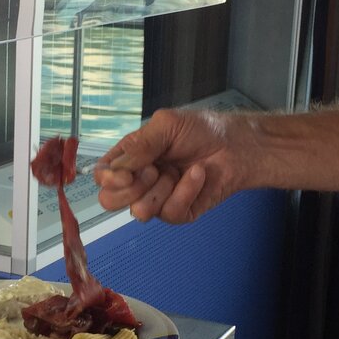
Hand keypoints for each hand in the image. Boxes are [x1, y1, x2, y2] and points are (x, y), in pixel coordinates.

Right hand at [94, 108, 245, 222]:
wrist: (236, 145)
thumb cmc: (202, 130)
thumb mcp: (166, 125)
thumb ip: (139, 145)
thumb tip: (117, 168)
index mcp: (129, 158)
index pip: (102, 176)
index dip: (109, 179)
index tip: (127, 174)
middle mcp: (139, 180)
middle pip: (110, 201)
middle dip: (131, 189)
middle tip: (154, 171)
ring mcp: (157, 198)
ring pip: (139, 212)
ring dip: (160, 190)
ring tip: (177, 172)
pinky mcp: (178, 212)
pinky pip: (170, 213)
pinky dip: (186, 191)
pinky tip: (197, 175)